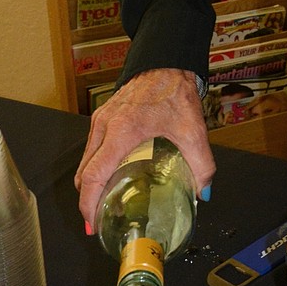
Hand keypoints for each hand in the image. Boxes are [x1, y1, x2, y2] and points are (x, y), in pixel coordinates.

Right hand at [74, 68, 215, 230]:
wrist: (166, 61)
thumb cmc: (175, 91)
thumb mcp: (193, 130)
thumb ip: (202, 163)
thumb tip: (203, 191)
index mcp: (122, 131)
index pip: (93, 176)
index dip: (88, 204)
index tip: (92, 224)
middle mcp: (104, 126)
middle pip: (83, 173)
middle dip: (87, 201)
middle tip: (98, 222)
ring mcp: (100, 119)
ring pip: (85, 161)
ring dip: (89, 184)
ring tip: (104, 204)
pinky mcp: (102, 116)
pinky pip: (91, 148)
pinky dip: (94, 167)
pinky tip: (110, 177)